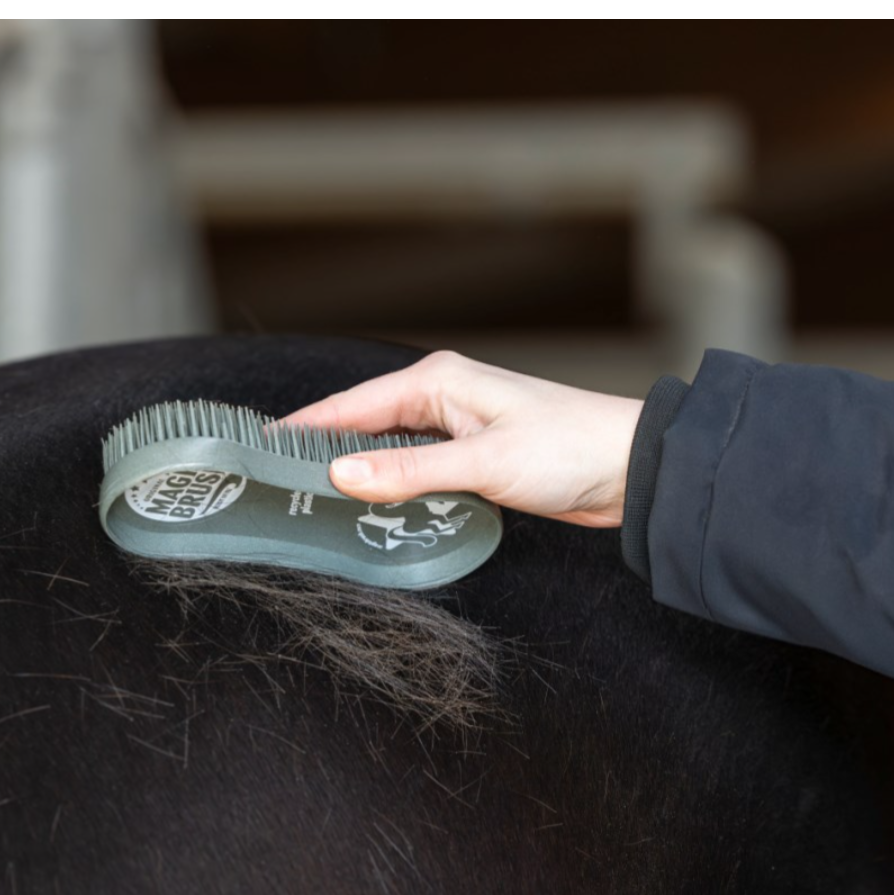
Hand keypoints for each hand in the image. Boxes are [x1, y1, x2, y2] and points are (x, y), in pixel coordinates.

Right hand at [280, 351, 643, 527]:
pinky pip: (413, 472)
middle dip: (322, 454)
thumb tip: (340, 474)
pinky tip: (371, 512)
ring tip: (309, 503)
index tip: (259, 451)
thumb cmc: (571, 450)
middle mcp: (441, 399)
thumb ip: (410, 471)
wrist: (633, 470)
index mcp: (438, 382)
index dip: (304, 430)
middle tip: (277, 487)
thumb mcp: (484, 463)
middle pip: (362, 427)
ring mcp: (456, 430)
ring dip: (356, 476)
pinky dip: (389, 490)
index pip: (351, 406)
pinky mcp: (471, 461)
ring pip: (386, 453)